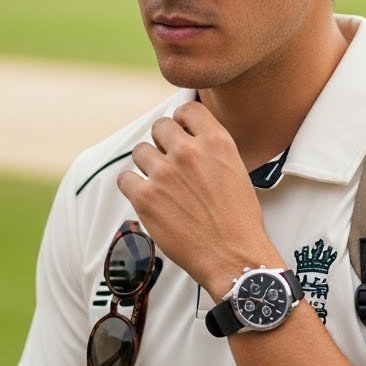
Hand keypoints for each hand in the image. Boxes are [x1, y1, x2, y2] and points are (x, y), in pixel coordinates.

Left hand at [117, 102, 279, 298]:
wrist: (234, 257)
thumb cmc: (240, 220)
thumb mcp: (236, 170)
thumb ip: (212, 150)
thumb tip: (191, 139)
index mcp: (216, 142)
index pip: (188, 109)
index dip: (182, 121)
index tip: (181, 132)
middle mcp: (188, 152)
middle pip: (160, 126)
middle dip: (163, 142)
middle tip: (169, 161)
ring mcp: (164, 173)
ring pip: (140, 151)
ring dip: (147, 164)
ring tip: (160, 183)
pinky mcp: (145, 197)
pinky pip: (124, 178)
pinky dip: (132, 187)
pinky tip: (146, 197)